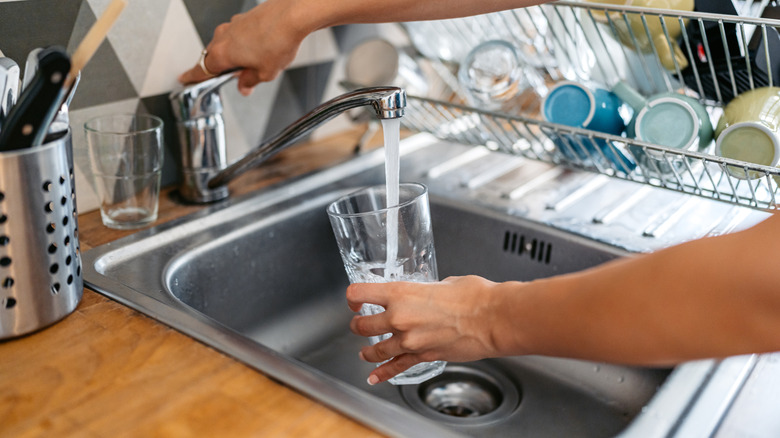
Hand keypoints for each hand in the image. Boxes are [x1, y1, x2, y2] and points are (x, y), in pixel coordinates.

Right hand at [178, 0, 311, 94]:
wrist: (292, 15)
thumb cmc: (278, 40)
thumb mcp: (264, 73)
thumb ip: (250, 81)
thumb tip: (244, 86)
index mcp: (222, 54)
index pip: (201, 70)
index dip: (192, 77)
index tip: (185, 79)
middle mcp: (223, 36)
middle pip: (213, 56)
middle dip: (220, 68)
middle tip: (230, 78)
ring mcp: (233, 25)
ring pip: (226, 44)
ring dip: (234, 56)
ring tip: (254, 65)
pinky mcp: (244, 18)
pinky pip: (238, 35)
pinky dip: (243, 44)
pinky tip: (260, 49)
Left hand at [347, 275, 504, 384]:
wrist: (492, 319)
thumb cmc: (474, 296)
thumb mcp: (443, 282)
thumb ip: (427, 290)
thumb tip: (428, 293)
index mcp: (401, 293)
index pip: (359, 293)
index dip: (352, 296)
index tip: (354, 299)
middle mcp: (399, 318)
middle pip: (362, 325)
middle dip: (358, 324)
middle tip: (359, 323)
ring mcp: (409, 340)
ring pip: (375, 350)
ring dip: (367, 350)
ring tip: (365, 351)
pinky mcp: (423, 356)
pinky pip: (396, 367)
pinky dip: (383, 374)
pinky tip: (375, 377)